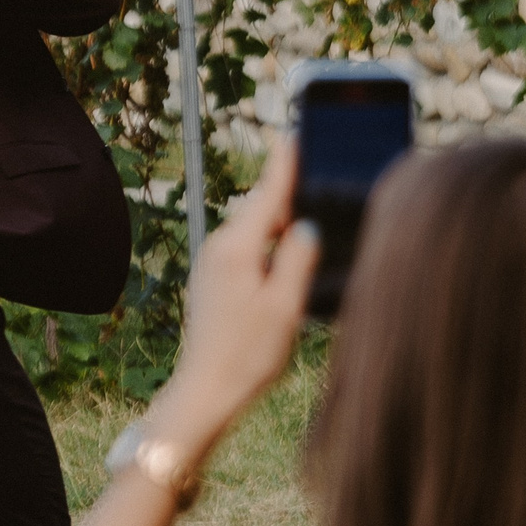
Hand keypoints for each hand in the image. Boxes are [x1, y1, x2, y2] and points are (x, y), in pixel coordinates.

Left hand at [147, 136, 319, 452]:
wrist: (205, 393)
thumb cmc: (247, 355)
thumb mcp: (286, 305)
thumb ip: (299, 257)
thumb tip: (309, 223)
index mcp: (238, 246)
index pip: (268, 191)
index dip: (286, 162)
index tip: (295, 131)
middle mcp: (220, 246)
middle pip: (262, 207)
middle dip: (291, 193)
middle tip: (321, 175)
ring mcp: (214, 263)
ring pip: (255, 229)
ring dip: (282, 222)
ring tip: (314, 217)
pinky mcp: (214, 281)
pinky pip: (247, 248)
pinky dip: (270, 244)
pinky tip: (289, 256)